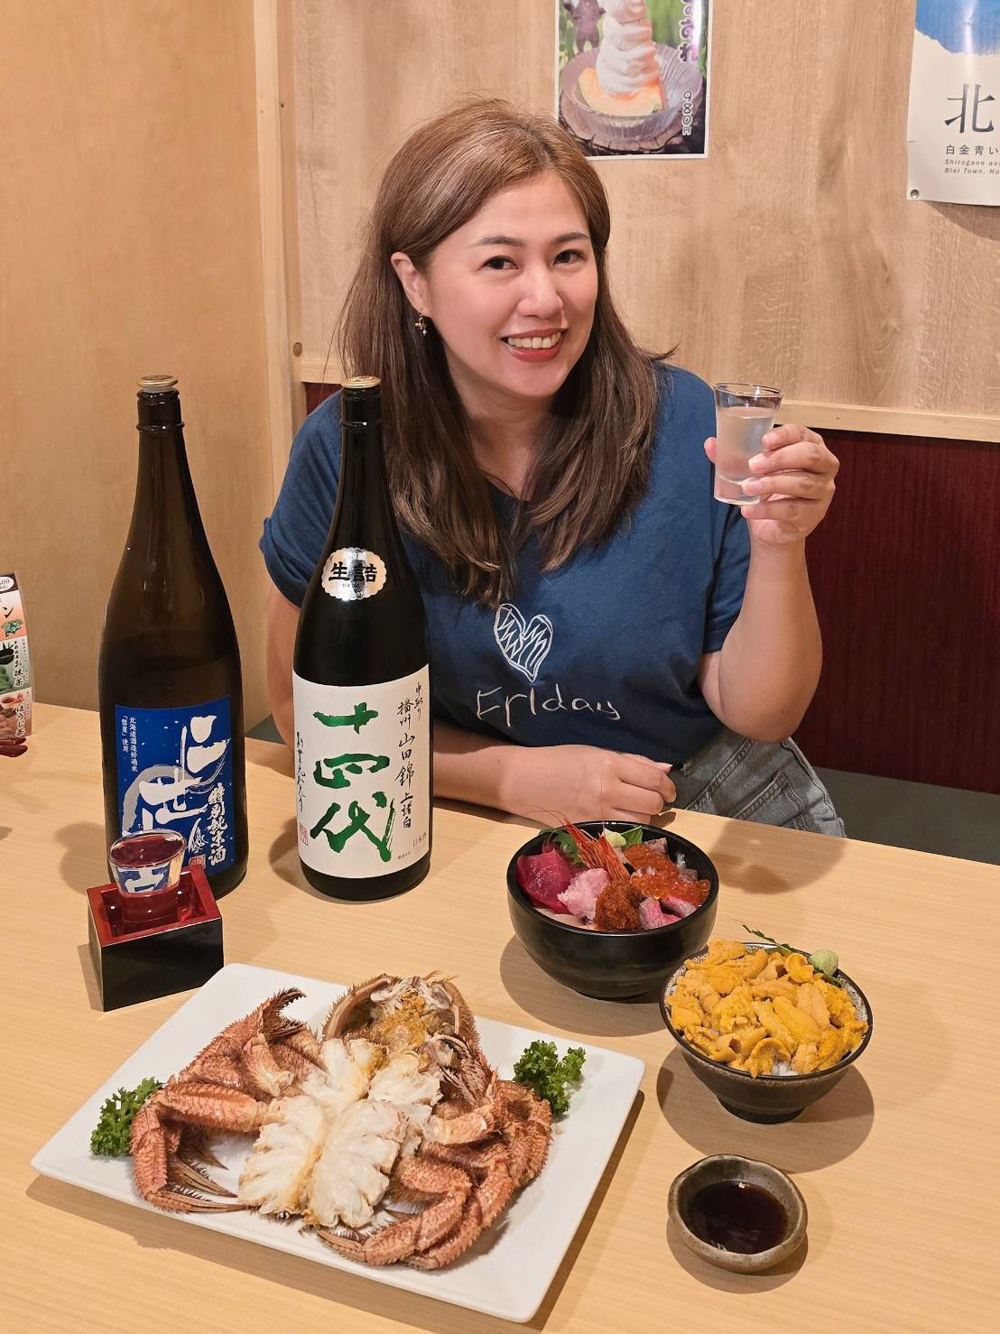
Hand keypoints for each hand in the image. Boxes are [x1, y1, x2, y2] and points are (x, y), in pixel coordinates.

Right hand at [505, 744, 674, 823]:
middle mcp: (606, 790)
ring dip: (646, 817)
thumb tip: (665, 768)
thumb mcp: (596, 752)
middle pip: (652, 804)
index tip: (669, 790)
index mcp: (609, 765)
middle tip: (654, 799)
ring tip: (637, 809)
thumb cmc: (560, 761)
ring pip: (641, 822)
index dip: (668, 786)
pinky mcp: (589, 830)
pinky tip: (623, 820)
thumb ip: (633, 761)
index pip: (654, 779)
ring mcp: (597, 813)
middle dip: (659, 802)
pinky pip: (622, 834)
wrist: (525, 780)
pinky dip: (629, 829)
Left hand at [704, 424, 838, 548]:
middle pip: (809, 456)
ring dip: (771, 484)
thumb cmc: (767, 491)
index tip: (764, 440)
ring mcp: (822, 491)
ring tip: (747, 487)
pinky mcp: (813, 515)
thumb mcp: (751, 471)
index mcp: (812, 446)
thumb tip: (710, 443)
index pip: (802, 434)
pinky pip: (791, 510)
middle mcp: (824, 466)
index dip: (785, 435)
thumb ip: (733, 456)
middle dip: (780, 458)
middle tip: (753, 465)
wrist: (773, 528)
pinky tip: (747, 510)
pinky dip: (766, 510)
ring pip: (802, 484)